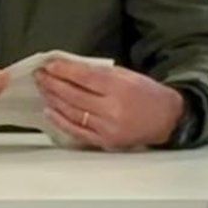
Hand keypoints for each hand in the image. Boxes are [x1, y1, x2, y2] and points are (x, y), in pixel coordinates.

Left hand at [35, 60, 184, 150]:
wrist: (168, 119)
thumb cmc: (147, 94)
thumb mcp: (128, 75)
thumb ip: (99, 72)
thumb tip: (69, 67)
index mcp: (120, 88)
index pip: (84, 77)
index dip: (63, 71)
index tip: (48, 65)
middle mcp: (113, 109)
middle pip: (74, 95)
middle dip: (52, 84)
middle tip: (39, 76)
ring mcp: (108, 127)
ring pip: (72, 112)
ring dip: (53, 100)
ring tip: (42, 90)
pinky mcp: (105, 141)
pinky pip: (77, 131)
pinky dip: (60, 121)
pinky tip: (49, 111)